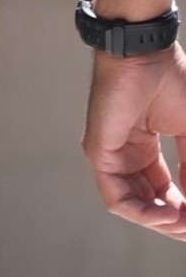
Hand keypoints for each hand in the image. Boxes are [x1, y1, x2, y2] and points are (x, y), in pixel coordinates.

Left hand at [82, 44, 185, 233]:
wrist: (145, 53)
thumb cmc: (170, 80)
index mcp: (145, 148)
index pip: (163, 192)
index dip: (184, 208)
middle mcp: (126, 156)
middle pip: (149, 203)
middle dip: (174, 220)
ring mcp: (110, 158)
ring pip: (133, 206)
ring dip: (161, 221)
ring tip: (184, 222)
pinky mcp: (99, 156)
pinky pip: (118, 199)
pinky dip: (143, 213)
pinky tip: (168, 215)